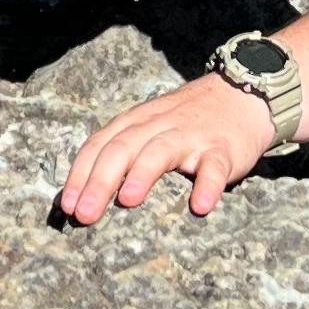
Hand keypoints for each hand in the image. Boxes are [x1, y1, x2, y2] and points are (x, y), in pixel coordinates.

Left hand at [59, 74, 274, 228]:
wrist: (242, 94)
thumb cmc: (186, 120)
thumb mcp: (150, 125)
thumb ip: (123, 152)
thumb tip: (84, 194)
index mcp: (136, 122)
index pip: (100, 144)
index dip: (80, 174)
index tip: (66, 206)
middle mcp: (158, 125)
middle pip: (122, 148)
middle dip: (99, 181)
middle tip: (84, 215)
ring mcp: (190, 135)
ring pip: (161, 151)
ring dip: (142, 174)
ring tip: (127, 201)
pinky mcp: (222, 148)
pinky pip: (214, 166)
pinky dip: (207, 185)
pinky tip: (201, 206)